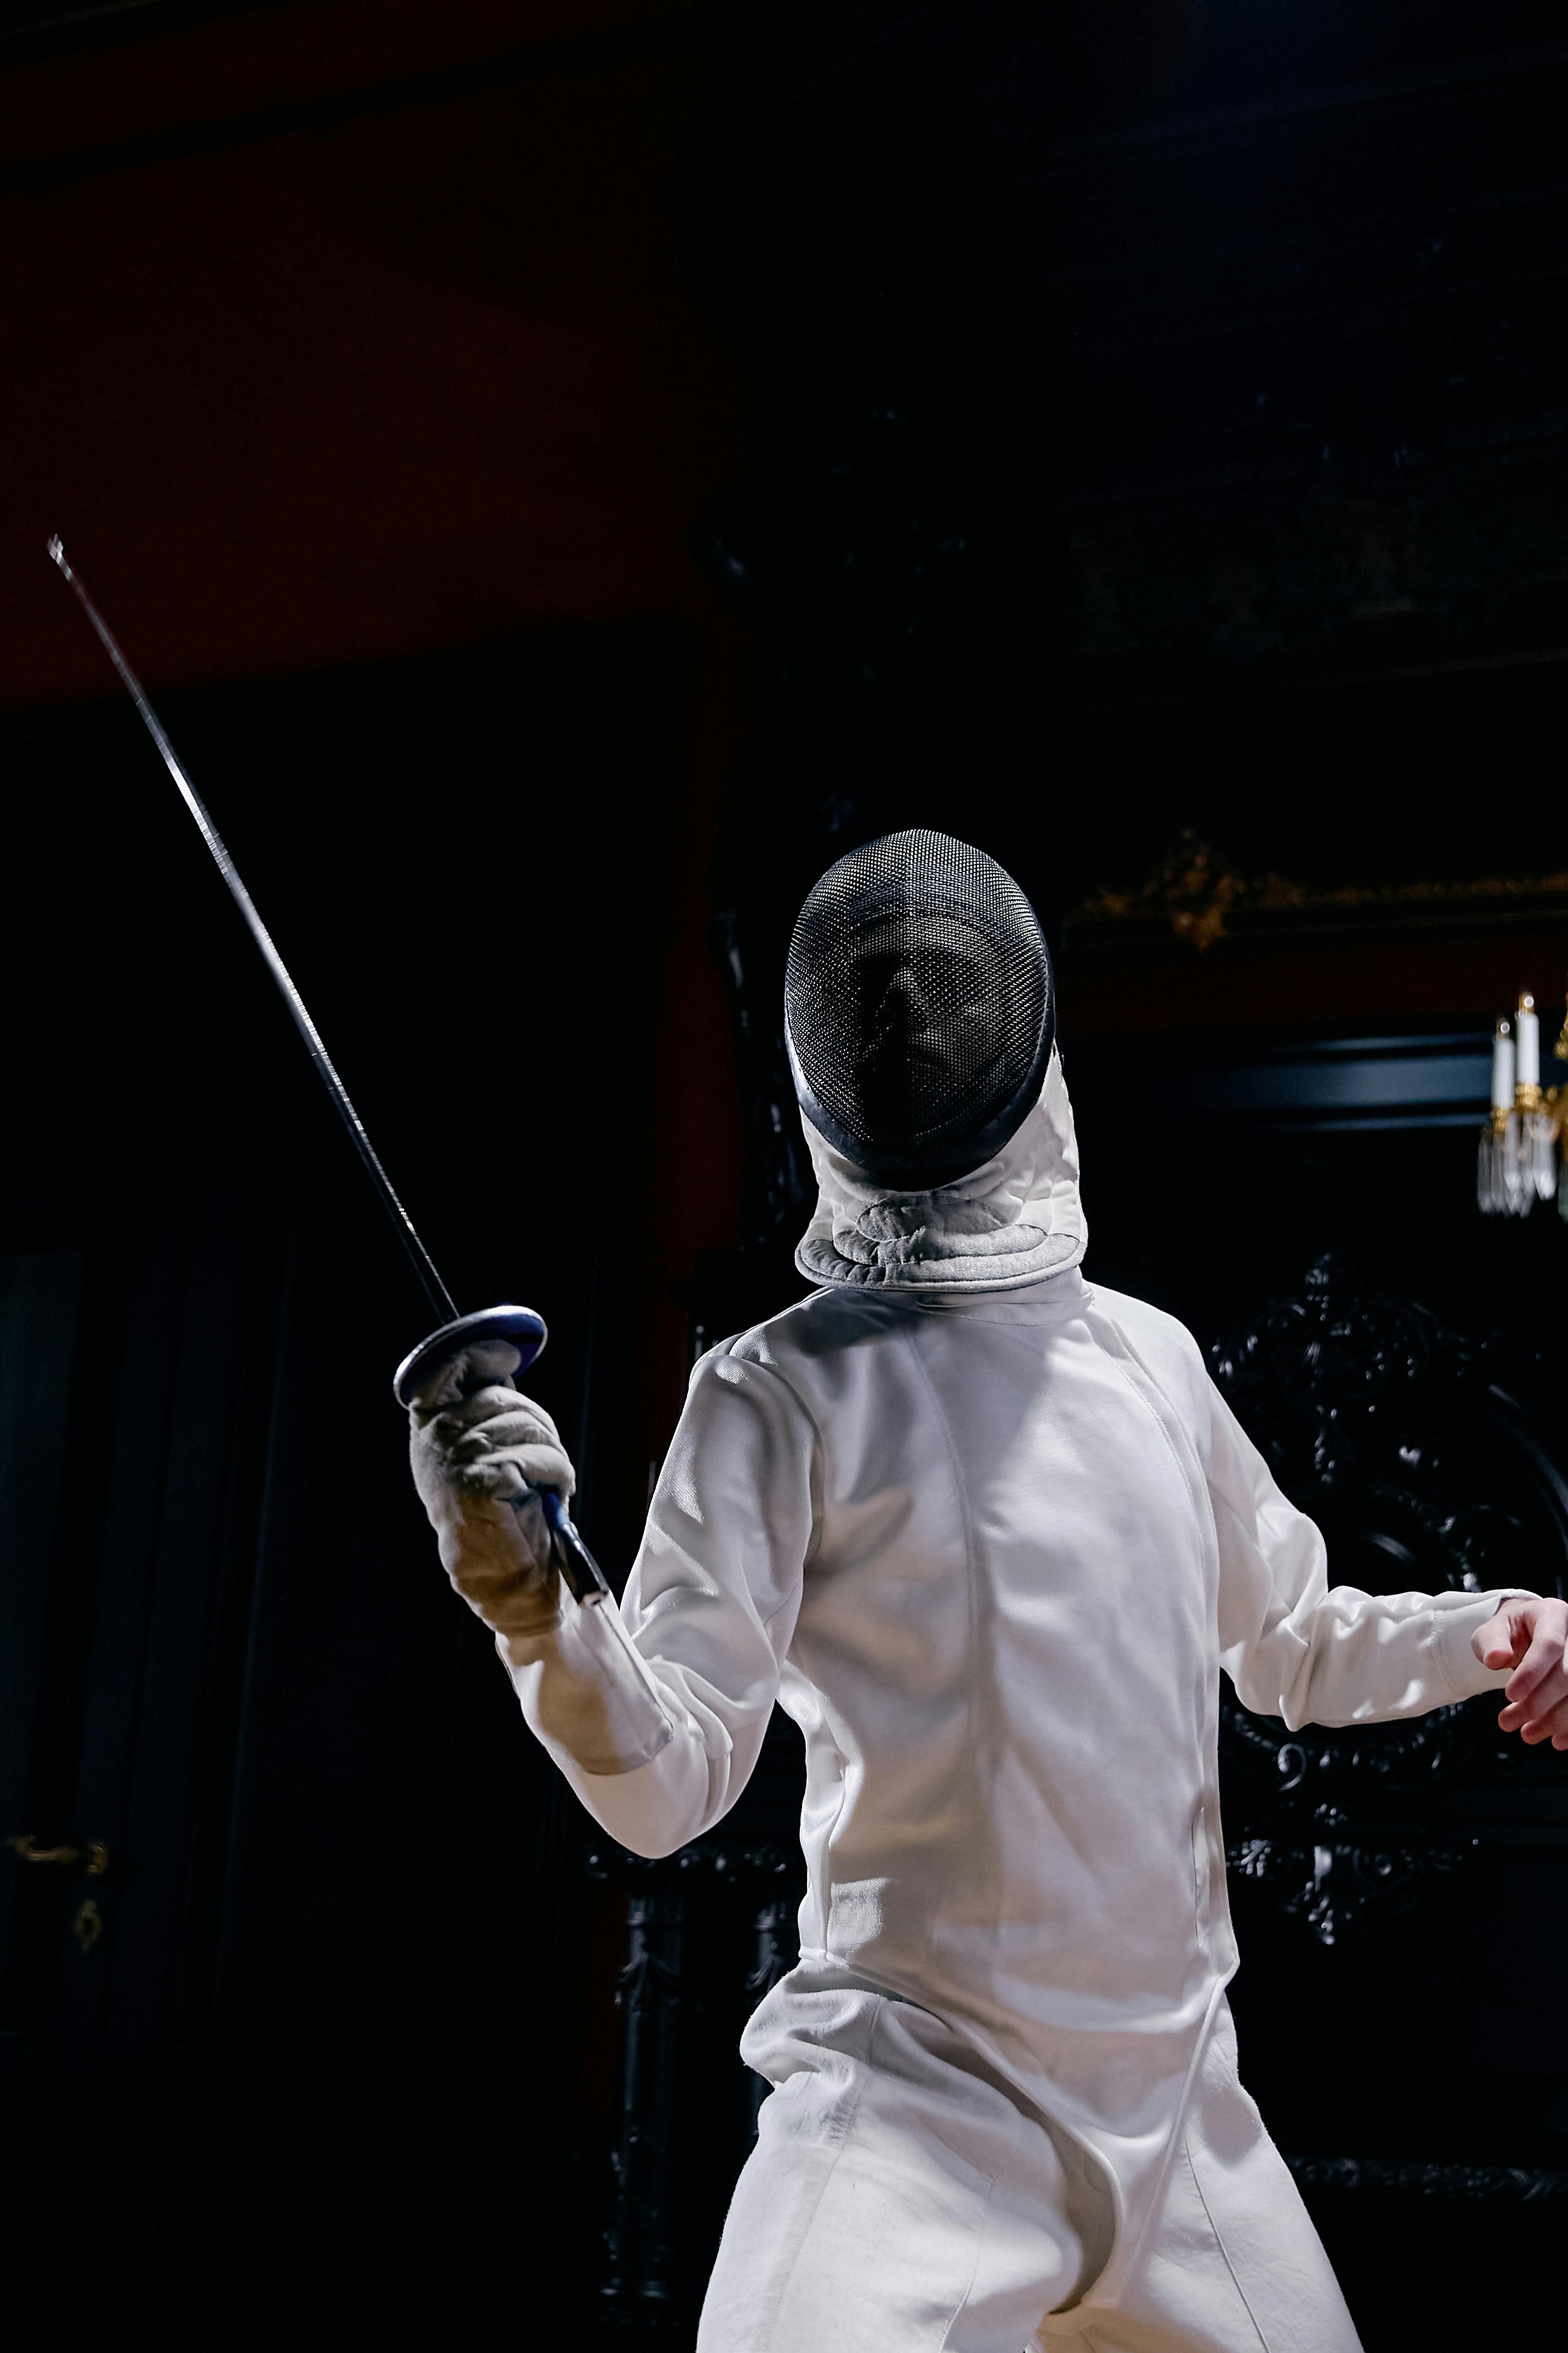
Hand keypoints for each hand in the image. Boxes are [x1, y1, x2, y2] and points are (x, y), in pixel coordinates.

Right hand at [407, 1339, 575, 1631]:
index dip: (480, 1353)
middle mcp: (436, 1439)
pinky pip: (542, 1458)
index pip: (446, 1368)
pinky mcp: (483, 1481)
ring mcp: (457, 1459)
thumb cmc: (503, 1514)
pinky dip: (559, 1475)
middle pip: (507, 1398)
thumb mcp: (483, 1453)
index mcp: (430, 1428)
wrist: (503, 1578)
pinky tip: (554, 1495)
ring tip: (548, 1484)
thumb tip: (502, 1367)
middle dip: (539, 1425)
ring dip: (553, 1455)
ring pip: (530, 1427)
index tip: (509, 1355)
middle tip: (545, 1462)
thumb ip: (484, 1412)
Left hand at [1472, 1596, 1567, 1748]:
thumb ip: (1491, 1643)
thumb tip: (1496, 1659)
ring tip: (1527, 1734)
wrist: (1527, 1637)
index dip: (1532, 1673)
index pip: (1550, 1645)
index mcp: (1553, 1615)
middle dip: (1537, 1704)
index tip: (1510, 1695)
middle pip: (1567, 1675)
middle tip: (1507, 1722)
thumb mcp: (1491, 1631)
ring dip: (1554, 1721)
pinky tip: (1557, 1740)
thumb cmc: (1508, 1633)